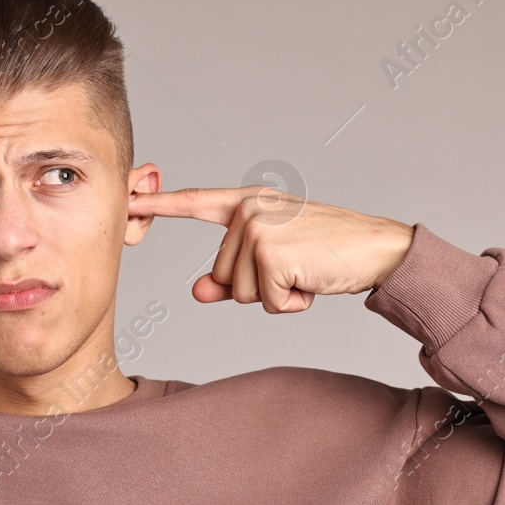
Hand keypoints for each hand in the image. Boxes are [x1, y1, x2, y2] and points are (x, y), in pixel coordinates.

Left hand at [128, 186, 413, 312]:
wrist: (377, 250)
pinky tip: (310, 282)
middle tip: (296, 268)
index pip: (195, 203)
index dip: (158, 205)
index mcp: (248, 203)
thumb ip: (231, 278)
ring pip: (239, 292)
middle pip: (222, 276)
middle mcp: (249, 210)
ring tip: (304, 272)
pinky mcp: (270, 254)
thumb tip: (196, 292)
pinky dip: (290, 304)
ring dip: (275, 296)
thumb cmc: (327, 254)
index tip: (127, 201)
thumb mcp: (275, 263)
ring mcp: (258, 229)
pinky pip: (264, 302)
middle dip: (258, 287)